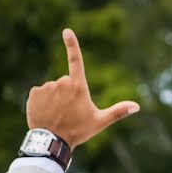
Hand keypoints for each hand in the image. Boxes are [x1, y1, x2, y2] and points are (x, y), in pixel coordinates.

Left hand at [26, 29, 139, 149]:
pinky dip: (43, 102)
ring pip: (53, 89)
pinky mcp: (34, 93)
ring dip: (56, 99)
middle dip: (68, 94)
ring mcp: (46, 87)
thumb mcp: (100, 121)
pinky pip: (40, 94)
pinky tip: (46, 114)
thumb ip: (118, 111)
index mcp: (78, 86)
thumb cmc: (79, 130)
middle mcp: (61, 82)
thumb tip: (137, 106)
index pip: (76, 60)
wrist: (52, 141)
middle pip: (66, 83)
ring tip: (58, 115)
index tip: (67, 31)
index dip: (72, 44)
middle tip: (70, 113)